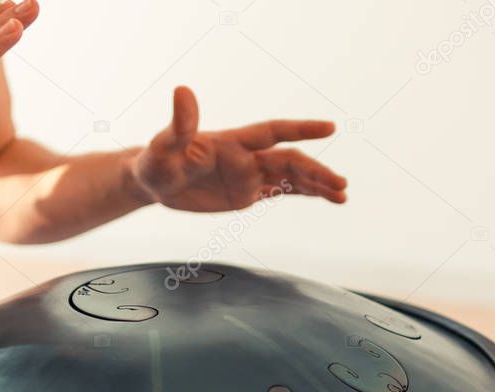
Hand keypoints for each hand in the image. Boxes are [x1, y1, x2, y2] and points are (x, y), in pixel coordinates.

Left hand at [131, 86, 347, 211]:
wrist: (152, 181)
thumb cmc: (155, 160)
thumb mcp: (163, 146)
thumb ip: (179, 125)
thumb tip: (182, 91)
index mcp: (232, 143)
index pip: (272, 132)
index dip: (300, 129)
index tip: (329, 128)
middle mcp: (246, 157)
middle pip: (290, 161)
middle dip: (316, 172)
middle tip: (340, 185)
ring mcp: (248, 175)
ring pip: (291, 177)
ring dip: (317, 184)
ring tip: (342, 196)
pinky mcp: (246, 193)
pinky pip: (281, 192)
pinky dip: (304, 194)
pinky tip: (326, 197)